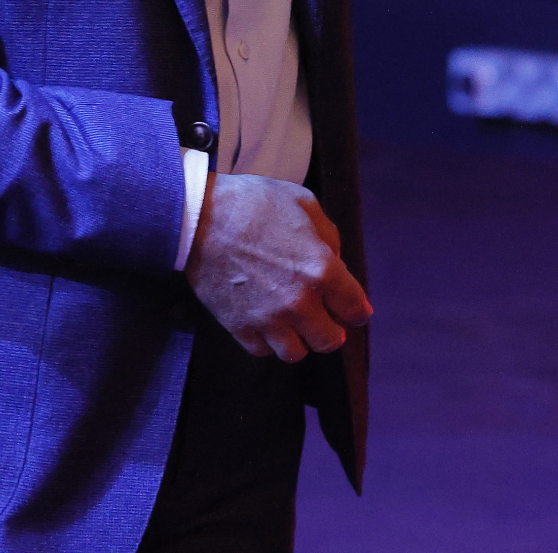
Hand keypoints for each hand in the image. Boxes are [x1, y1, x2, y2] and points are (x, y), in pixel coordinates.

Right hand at [184, 173, 372, 361]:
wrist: (200, 218)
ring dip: (299, 340)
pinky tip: (267, 324)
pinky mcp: (238, 327)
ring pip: (295, 354)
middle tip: (325, 320)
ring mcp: (267, 319)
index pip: (355, 308)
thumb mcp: (304, 203)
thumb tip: (335, 259)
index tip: (355, 311)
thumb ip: (328, 235)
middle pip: (328, 341)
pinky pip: (262, 351)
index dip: (358, 310)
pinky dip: (268, 342)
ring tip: (294, 325)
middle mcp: (299, 302)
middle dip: (331, 331)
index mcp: (321, 270)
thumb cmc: (254, 203)